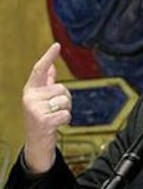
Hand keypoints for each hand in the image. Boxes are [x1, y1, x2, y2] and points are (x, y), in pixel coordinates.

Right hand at [22, 42, 71, 172]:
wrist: (37, 143)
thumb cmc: (41, 119)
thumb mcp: (42, 100)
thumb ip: (46, 84)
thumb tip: (51, 67)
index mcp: (30, 90)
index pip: (39, 70)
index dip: (49, 57)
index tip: (57, 45)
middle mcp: (30, 97)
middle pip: (61, 88)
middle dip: (65, 99)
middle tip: (56, 110)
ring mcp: (35, 109)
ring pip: (65, 101)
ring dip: (66, 110)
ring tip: (55, 118)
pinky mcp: (42, 120)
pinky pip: (66, 114)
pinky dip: (66, 120)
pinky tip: (57, 125)